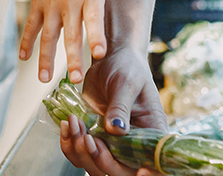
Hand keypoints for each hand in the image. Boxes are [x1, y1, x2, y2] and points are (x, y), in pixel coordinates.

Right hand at [18, 0, 149, 84]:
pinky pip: (31, 25)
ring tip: (45, 80)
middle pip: (71, 33)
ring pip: (48, 34)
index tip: (98, 53)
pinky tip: (24, 59)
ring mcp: (51, 4)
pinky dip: (26, 41)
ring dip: (46, 57)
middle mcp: (70, 1)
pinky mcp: (38, 3)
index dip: (95, 35)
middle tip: (76, 79)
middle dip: (72, 57)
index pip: (94, 17)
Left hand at [59, 45, 165, 175]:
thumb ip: (120, 106)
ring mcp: (112, 144)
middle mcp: (133, 144)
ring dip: (81, 151)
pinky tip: (67, 124)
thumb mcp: (126, 83)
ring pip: (96, 167)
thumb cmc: (127, 66)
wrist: (110, 58)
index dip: (149, 174)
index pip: (155, 164)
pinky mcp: (93, 138)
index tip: (139, 173)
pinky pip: (79, 154)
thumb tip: (116, 130)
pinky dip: (69, 144)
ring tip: (74, 123)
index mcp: (151, 131)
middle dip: (102, 160)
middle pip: (120, 172)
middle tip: (89, 137)